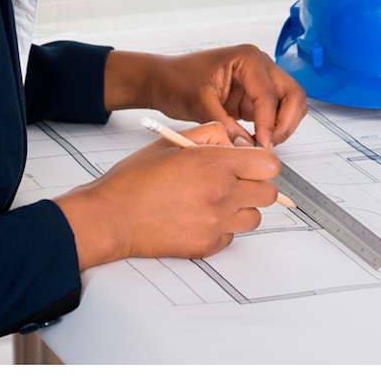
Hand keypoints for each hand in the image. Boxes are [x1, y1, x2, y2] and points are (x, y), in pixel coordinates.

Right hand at [54, 134, 279, 266]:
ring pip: (254, 217)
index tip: (249, 163)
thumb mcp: (172, 142)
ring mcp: (216, 223)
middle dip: (255, 185)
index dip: (260, 162)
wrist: (111, 216)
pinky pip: (231, 236)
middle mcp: (221, 194)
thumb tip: (234, 141)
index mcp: (215, 165)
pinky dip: (222, 228)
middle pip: (269, 193)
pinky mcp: (207, 245)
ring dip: (241, 208)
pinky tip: (198, 217)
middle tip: (233, 182)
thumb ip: (210, 134)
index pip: (269, 165)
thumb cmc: (135, 180)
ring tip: (213, 200)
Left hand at [121, 44, 307, 144]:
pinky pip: (276, 113)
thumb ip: (224, 125)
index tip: (262, 146)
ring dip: (282, 126)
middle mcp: (259, 66)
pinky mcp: (255, 97)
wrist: (164, 80)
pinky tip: (256, 141)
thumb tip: (245, 146)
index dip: (268, 124)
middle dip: (285, 123)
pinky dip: (272, 128)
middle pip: (293, 95)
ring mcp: (260, 81)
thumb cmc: (176, 80)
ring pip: (291, 104)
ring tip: (262, 144)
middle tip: (269, 145)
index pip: (269, 94)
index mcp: (247, 58)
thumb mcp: (198, 104)